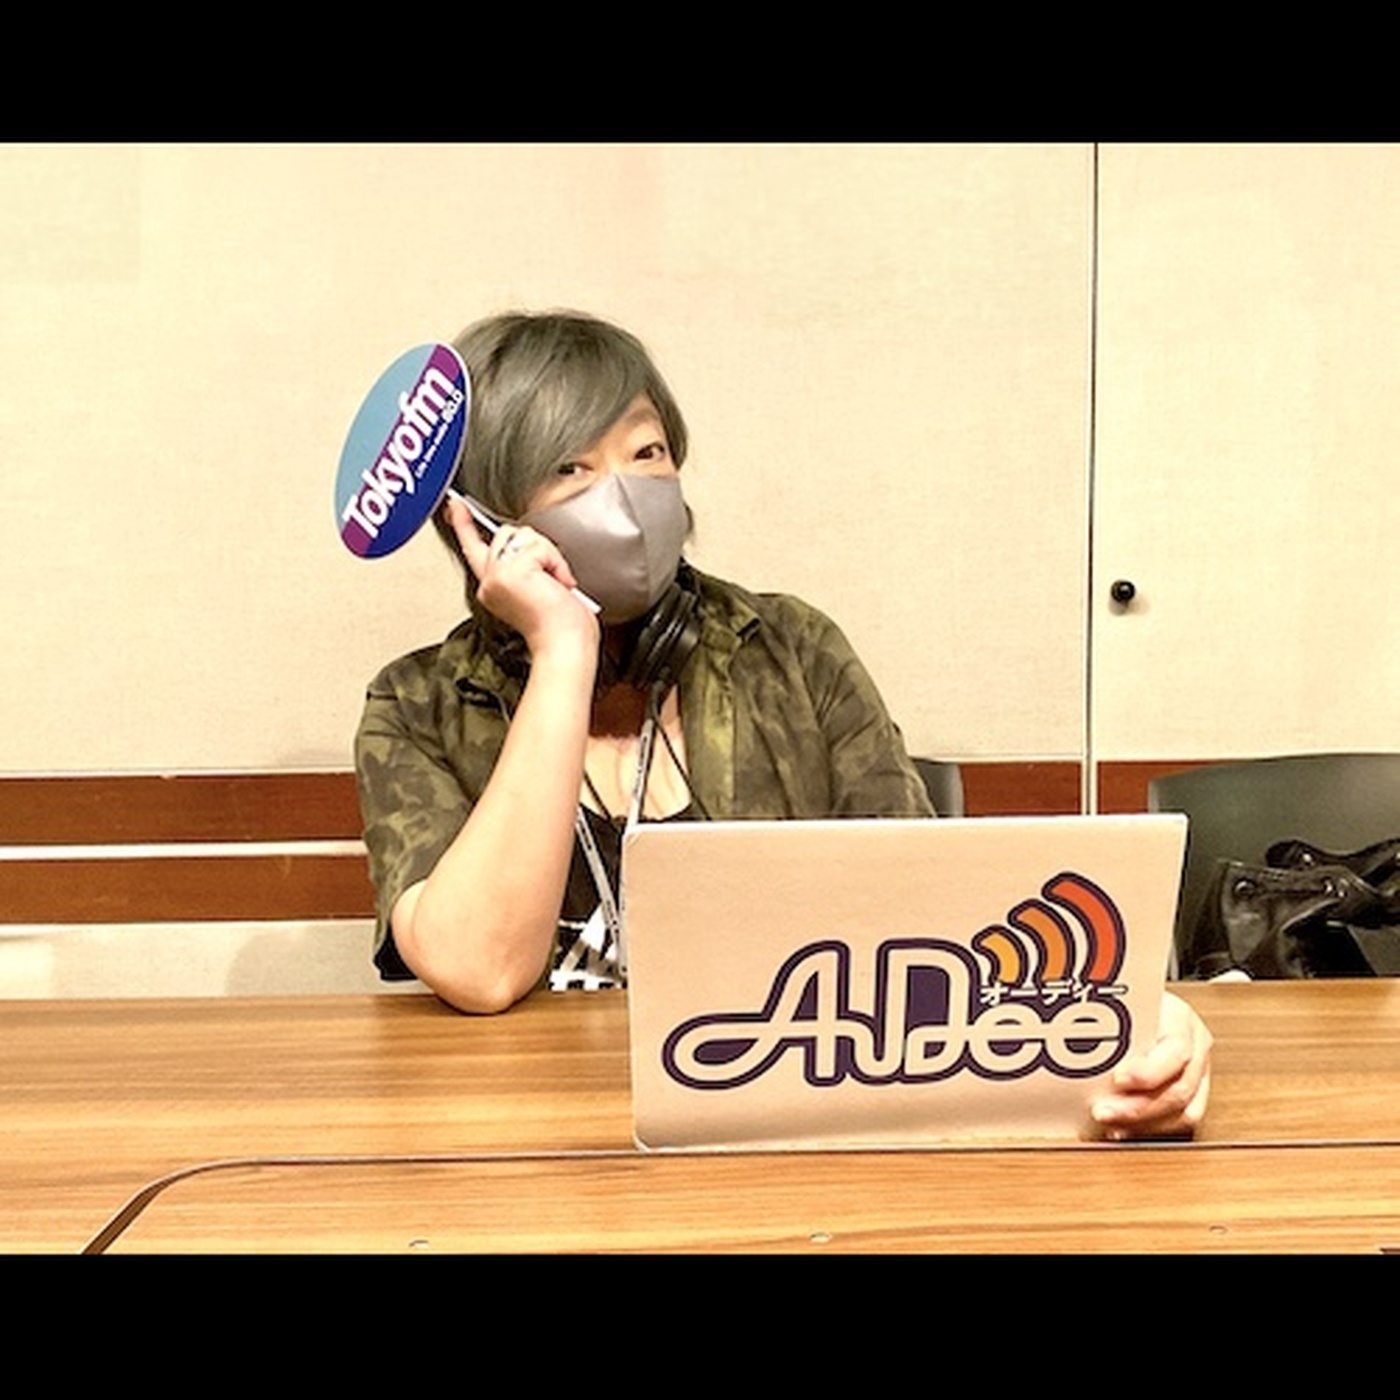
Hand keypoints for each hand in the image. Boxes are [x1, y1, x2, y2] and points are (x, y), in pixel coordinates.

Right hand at [447, 497, 598, 657]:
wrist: (564, 646)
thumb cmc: (560, 627)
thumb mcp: (537, 588)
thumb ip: (524, 565)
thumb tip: (530, 544)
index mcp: (493, 586)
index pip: (474, 547)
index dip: (463, 523)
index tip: (455, 505)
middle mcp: (489, 581)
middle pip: (509, 532)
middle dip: (539, 547)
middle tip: (553, 579)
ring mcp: (496, 576)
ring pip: (524, 535)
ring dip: (550, 555)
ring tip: (556, 584)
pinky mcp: (509, 572)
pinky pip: (539, 547)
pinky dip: (556, 563)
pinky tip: (557, 584)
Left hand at [1090, 991, 1211, 1139]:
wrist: (1147, 999)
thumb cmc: (1133, 1001)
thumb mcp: (1124, 1001)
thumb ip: (1109, 1022)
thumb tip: (1072, 1037)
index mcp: (1181, 1020)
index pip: (1175, 1052)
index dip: (1148, 1072)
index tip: (1117, 1080)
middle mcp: (1196, 1047)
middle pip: (1179, 1089)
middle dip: (1139, 1107)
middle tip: (1103, 1112)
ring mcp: (1200, 1072)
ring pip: (1183, 1112)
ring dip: (1143, 1124)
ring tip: (1110, 1125)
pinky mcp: (1195, 1094)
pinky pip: (1180, 1121)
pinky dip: (1149, 1129)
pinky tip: (1123, 1130)